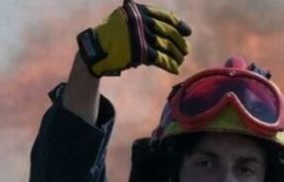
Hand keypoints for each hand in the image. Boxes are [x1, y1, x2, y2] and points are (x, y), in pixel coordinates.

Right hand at [76, 0, 190, 76]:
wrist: (96, 49)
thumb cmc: (111, 34)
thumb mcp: (124, 18)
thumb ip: (142, 17)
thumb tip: (170, 25)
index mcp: (139, 10)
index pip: (166, 16)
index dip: (179, 25)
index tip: (188, 32)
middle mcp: (141, 21)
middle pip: (168, 32)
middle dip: (179, 42)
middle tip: (186, 50)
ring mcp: (140, 37)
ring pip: (166, 46)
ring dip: (176, 54)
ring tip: (180, 60)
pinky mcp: (140, 52)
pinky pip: (160, 58)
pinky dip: (169, 64)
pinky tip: (175, 69)